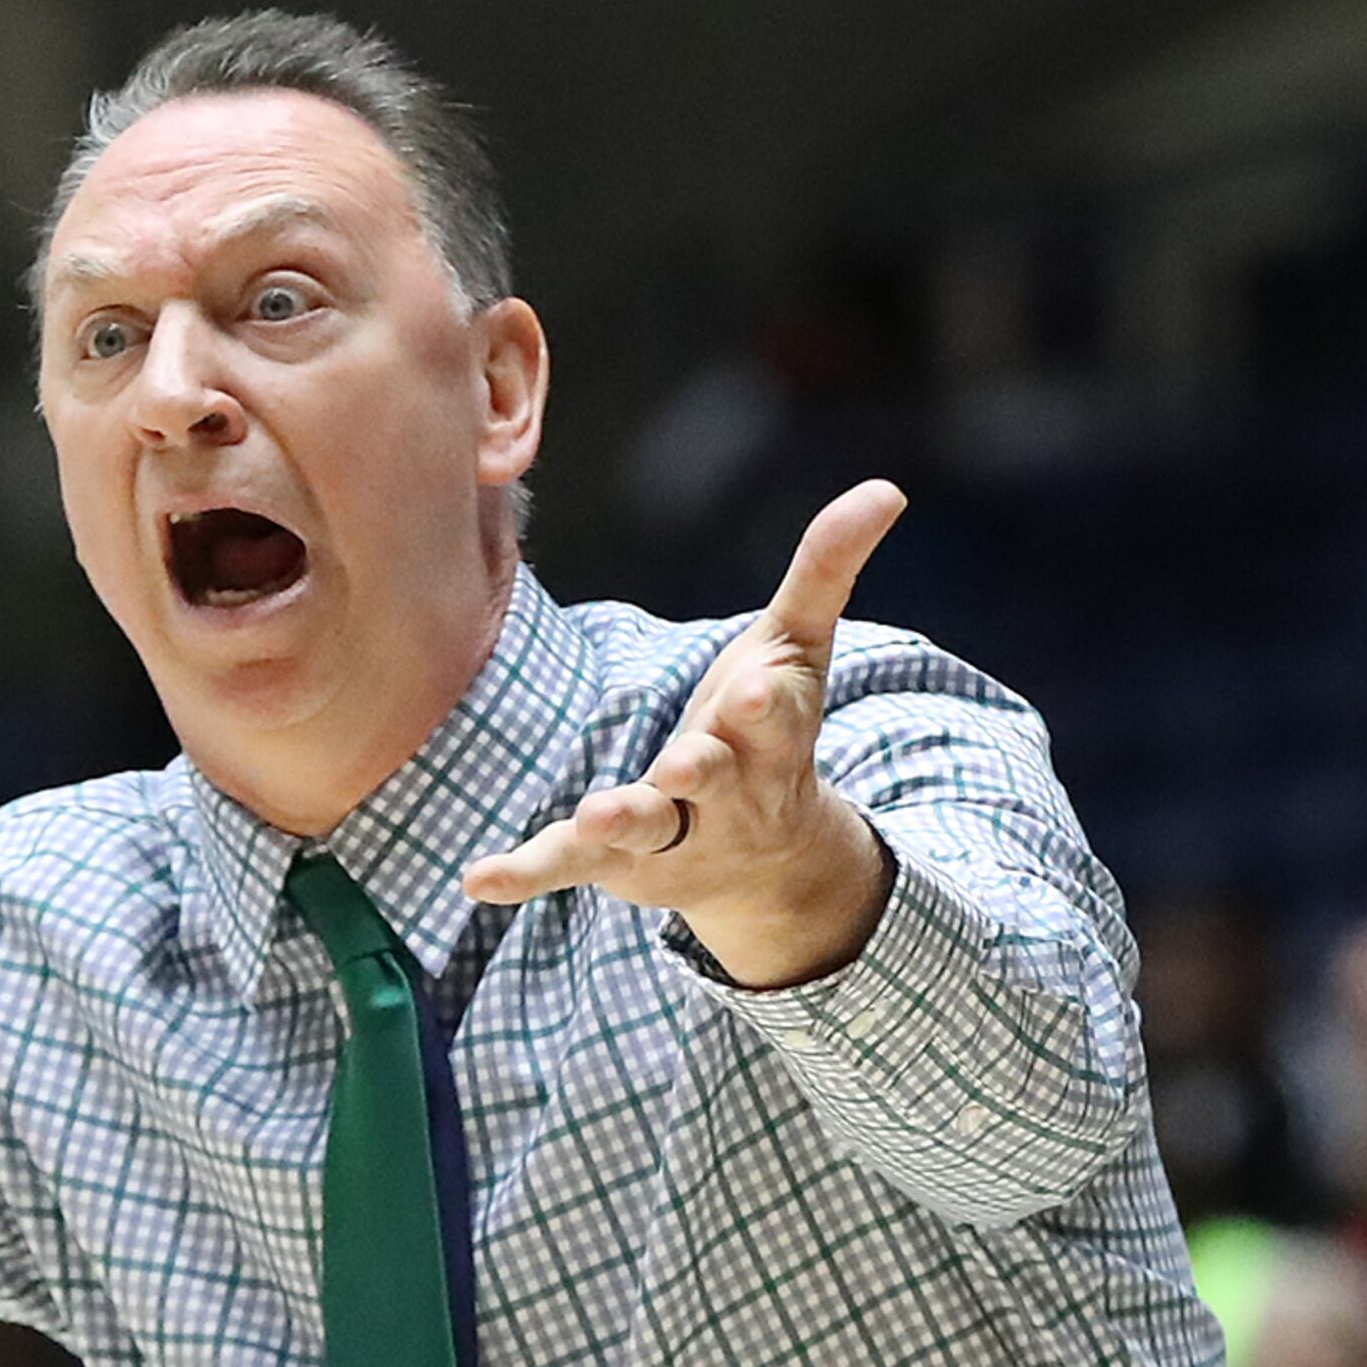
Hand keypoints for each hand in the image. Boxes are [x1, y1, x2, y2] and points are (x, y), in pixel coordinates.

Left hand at [462, 478, 904, 987]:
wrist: (767, 858)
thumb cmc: (771, 730)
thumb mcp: (799, 650)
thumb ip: (826, 571)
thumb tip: (887, 488)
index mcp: (770, 736)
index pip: (775, 718)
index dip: (765, 706)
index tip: (758, 693)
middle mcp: (725, 792)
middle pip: (713, 778)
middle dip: (702, 769)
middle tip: (684, 763)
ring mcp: (669, 833)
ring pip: (646, 828)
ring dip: (621, 820)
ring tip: (593, 815)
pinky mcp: (614, 861)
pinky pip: (566, 865)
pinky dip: (524, 873)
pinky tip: (479, 879)